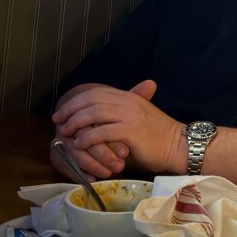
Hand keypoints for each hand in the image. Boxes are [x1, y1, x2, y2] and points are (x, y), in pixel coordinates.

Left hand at [53, 79, 185, 173]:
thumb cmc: (158, 136)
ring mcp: (129, 115)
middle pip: (90, 100)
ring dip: (75, 124)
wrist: (178, 145)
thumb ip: (121, 112)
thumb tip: (98, 116)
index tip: (63, 111)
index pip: (96, 92)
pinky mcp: (130, 131)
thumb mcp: (140, 116)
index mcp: (129, 96)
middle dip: (70, 110)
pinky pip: (101, 132)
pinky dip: (86, 138)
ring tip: (65, 133)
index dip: (75, 100)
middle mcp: (128, 102)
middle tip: (58, 121)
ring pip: (93, 114)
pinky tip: (79, 144)